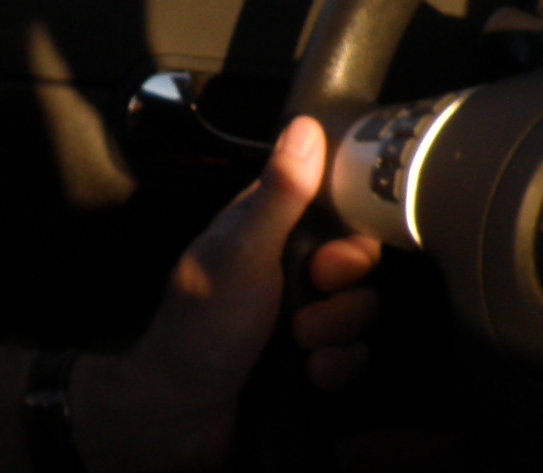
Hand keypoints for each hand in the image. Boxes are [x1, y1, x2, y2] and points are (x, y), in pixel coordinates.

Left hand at [75, 116, 383, 471]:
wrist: (183, 416)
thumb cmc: (202, 326)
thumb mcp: (242, 252)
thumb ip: (280, 193)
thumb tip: (306, 126)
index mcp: (266, 229)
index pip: (333, 208)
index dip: (348, 233)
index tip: (331, 260)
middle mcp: (286, 267)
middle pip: (357, 265)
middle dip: (344, 295)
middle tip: (307, 309)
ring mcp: (300, 315)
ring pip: (359, 311)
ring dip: (337, 335)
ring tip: (300, 349)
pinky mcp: (311, 360)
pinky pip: (354, 355)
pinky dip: (336, 368)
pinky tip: (310, 377)